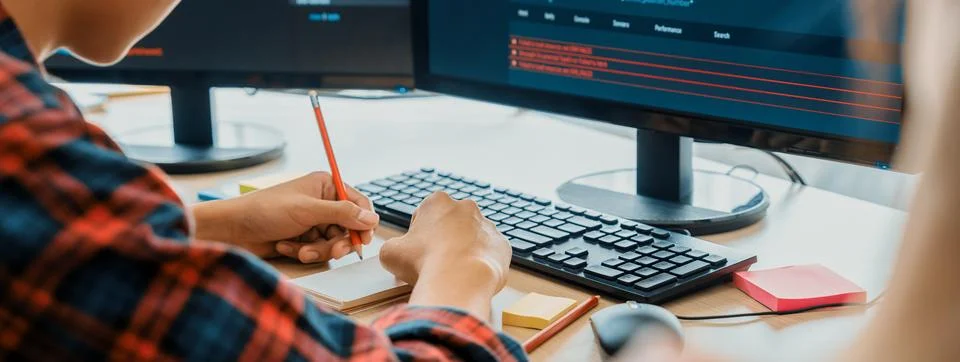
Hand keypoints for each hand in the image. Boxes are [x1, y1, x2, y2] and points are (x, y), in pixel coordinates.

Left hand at [193, 172, 378, 262]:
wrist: (233, 230)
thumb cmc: (267, 211)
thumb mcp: (308, 211)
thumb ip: (343, 214)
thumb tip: (373, 219)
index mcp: (326, 185)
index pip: (358, 203)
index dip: (363, 222)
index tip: (364, 240)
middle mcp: (322, 202)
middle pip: (348, 227)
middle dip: (338, 241)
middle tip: (335, 251)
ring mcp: (312, 221)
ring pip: (333, 242)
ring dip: (319, 249)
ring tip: (302, 250)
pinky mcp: (303, 237)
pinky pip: (317, 250)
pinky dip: (304, 251)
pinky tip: (286, 246)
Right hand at [379, 192, 510, 318]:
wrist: (459, 281)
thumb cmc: (423, 263)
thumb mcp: (390, 253)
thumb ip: (393, 246)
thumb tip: (396, 251)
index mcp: (437, 202)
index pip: (425, 215)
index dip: (418, 235)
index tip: (418, 251)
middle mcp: (466, 207)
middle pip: (451, 223)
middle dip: (444, 239)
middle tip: (435, 261)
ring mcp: (487, 225)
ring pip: (472, 237)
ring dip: (464, 250)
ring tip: (454, 271)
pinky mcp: (502, 244)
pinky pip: (489, 253)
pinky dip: (481, 262)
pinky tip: (470, 275)